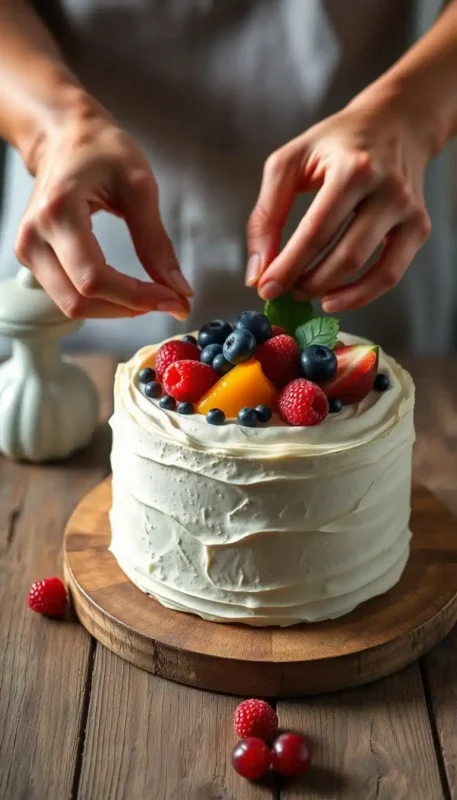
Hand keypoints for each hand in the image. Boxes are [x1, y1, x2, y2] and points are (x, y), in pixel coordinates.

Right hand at [15, 98, 191, 318]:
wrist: (64, 136)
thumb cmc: (99, 150)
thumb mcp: (139, 189)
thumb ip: (157, 243)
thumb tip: (178, 289)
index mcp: (58, 212)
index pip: (94, 278)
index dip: (136, 298)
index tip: (172, 299)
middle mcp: (33, 236)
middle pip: (79, 301)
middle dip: (128, 308)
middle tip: (166, 300)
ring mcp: (28, 250)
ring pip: (71, 306)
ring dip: (115, 309)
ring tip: (149, 295)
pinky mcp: (32, 258)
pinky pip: (67, 295)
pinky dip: (101, 301)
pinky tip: (126, 290)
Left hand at [246, 90, 431, 311]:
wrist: (396, 122)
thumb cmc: (337, 143)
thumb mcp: (290, 162)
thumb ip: (267, 214)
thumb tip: (258, 270)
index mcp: (353, 168)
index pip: (315, 231)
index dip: (288, 266)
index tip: (266, 288)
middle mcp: (388, 189)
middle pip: (346, 256)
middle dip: (309, 283)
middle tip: (284, 292)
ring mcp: (408, 210)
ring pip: (372, 270)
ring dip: (333, 292)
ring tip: (306, 294)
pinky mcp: (419, 227)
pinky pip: (392, 274)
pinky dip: (362, 294)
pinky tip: (335, 297)